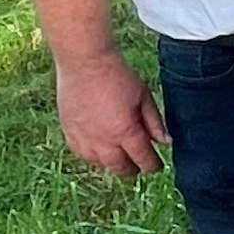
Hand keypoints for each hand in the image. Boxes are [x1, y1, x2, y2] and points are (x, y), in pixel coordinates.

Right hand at [56, 52, 167, 176]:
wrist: (85, 64)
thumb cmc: (117, 77)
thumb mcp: (144, 97)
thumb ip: (155, 122)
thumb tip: (165, 142)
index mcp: (125, 132)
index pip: (141, 158)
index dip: (151, 165)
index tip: (157, 167)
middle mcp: (102, 141)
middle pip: (119, 167)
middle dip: (132, 170)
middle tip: (140, 167)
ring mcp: (83, 138)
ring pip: (99, 164)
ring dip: (112, 165)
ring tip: (121, 160)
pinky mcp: (68, 132)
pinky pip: (81, 155)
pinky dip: (93, 158)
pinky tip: (100, 153)